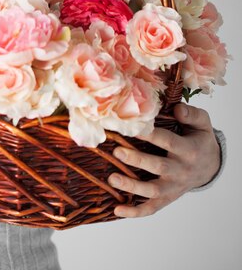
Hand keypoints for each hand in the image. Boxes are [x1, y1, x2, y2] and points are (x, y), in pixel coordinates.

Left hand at [107, 103, 220, 217]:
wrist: (209, 166)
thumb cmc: (198, 140)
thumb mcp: (202, 124)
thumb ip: (192, 114)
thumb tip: (177, 109)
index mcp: (188, 150)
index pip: (168, 141)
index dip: (149, 134)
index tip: (130, 127)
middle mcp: (180, 170)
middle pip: (158, 166)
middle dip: (137, 160)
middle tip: (117, 151)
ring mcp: (172, 187)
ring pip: (152, 190)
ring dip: (132, 186)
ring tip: (112, 179)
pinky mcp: (166, 198)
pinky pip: (150, 209)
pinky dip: (134, 212)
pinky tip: (117, 210)